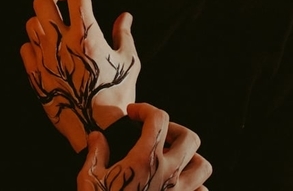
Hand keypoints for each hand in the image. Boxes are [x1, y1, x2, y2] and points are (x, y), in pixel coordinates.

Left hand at [20, 0, 139, 151]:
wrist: (97, 130)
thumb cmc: (118, 94)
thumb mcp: (129, 61)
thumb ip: (124, 34)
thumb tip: (124, 17)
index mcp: (86, 35)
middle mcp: (61, 42)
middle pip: (43, 0)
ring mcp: (45, 58)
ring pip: (31, 22)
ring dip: (43, 17)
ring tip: (54, 22)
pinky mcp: (35, 74)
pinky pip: (25, 47)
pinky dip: (35, 42)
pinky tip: (46, 47)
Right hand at [78, 103, 211, 190]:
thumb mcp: (90, 180)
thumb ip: (96, 153)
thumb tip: (97, 137)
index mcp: (144, 160)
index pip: (158, 119)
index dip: (145, 109)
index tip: (133, 114)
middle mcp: (168, 174)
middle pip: (189, 137)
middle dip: (174, 129)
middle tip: (157, 134)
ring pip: (203, 165)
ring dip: (190, 158)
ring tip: (171, 158)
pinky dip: (194, 186)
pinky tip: (176, 186)